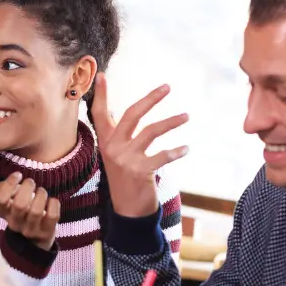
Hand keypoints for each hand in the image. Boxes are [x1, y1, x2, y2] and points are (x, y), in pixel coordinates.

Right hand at [0, 173, 59, 249]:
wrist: (33, 238)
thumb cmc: (22, 210)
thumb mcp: (10, 199)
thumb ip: (6, 188)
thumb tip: (13, 179)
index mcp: (3, 213)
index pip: (1, 198)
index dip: (10, 183)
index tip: (18, 175)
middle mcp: (14, 223)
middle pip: (20, 205)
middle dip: (28, 188)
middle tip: (31, 183)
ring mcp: (31, 230)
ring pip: (36, 211)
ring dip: (41, 195)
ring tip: (41, 192)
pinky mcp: (46, 232)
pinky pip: (53, 216)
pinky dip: (54, 204)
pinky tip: (51, 201)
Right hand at [90, 73, 188, 217]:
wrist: (127, 210)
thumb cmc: (125, 179)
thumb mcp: (116, 156)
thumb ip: (119, 136)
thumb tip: (128, 114)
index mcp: (106, 141)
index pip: (99, 113)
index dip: (101, 94)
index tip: (101, 75)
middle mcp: (113, 147)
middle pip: (132, 115)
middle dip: (150, 99)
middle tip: (167, 87)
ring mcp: (126, 159)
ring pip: (151, 131)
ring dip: (171, 122)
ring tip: (186, 116)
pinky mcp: (141, 171)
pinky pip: (163, 155)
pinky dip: (177, 151)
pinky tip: (186, 148)